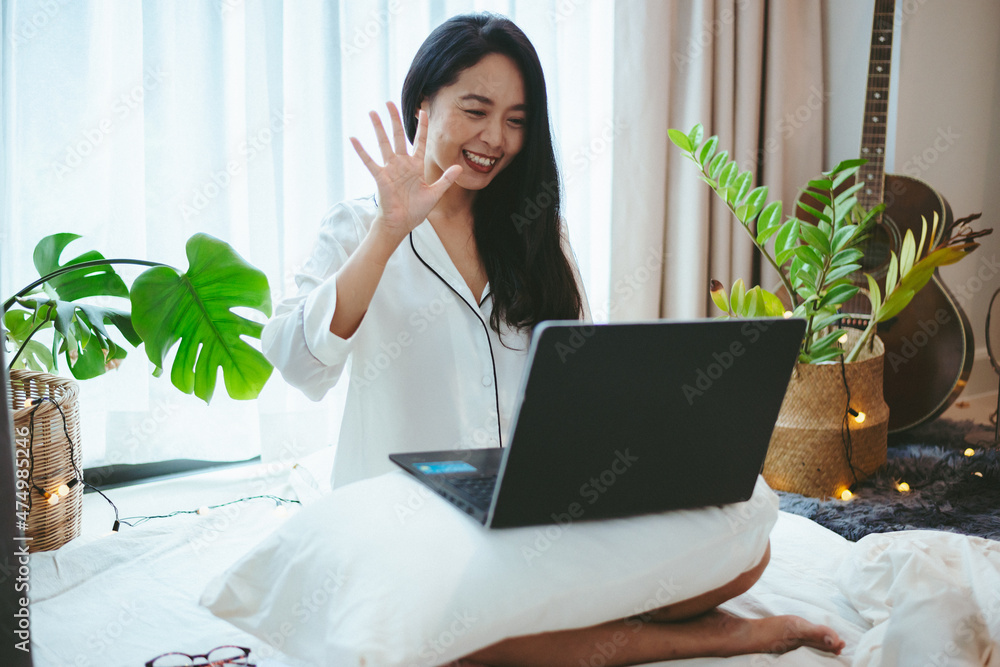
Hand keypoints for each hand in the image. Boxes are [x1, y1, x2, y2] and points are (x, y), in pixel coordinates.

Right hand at [350, 102, 462, 242]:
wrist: (401, 224)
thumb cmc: (416, 211)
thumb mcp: (435, 194)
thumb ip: (446, 179)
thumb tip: (460, 167)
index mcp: (416, 167)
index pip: (420, 142)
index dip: (422, 127)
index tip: (423, 112)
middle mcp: (403, 164)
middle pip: (399, 137)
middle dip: (395, 120)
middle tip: (389, 103)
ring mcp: (391, 169)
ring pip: (384, 143)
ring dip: (378, 128)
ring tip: (372, 112)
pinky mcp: (381, 177)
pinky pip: (369, 161)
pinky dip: (361, 151)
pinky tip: (354, 139)